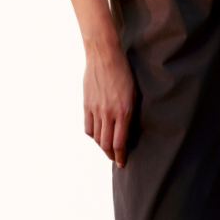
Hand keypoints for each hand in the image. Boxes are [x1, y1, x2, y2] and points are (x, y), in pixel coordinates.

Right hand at [83, 38, 134, 167]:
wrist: (104, 56)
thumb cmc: (124, 72)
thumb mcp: (134, 93)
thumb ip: (129, 113)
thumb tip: (126, 131)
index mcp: (123, 111)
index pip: (119, 143)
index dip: (121, 156)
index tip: (123, 163)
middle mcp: (108, 113)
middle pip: (106, 144)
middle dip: (112, 155)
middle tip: (116, 159)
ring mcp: (95, 109)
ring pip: (96, 138)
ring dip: (102, 146)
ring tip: (107, 148)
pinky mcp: (86, 105)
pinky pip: (88, 127)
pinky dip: (93, 135)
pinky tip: (97, 135)